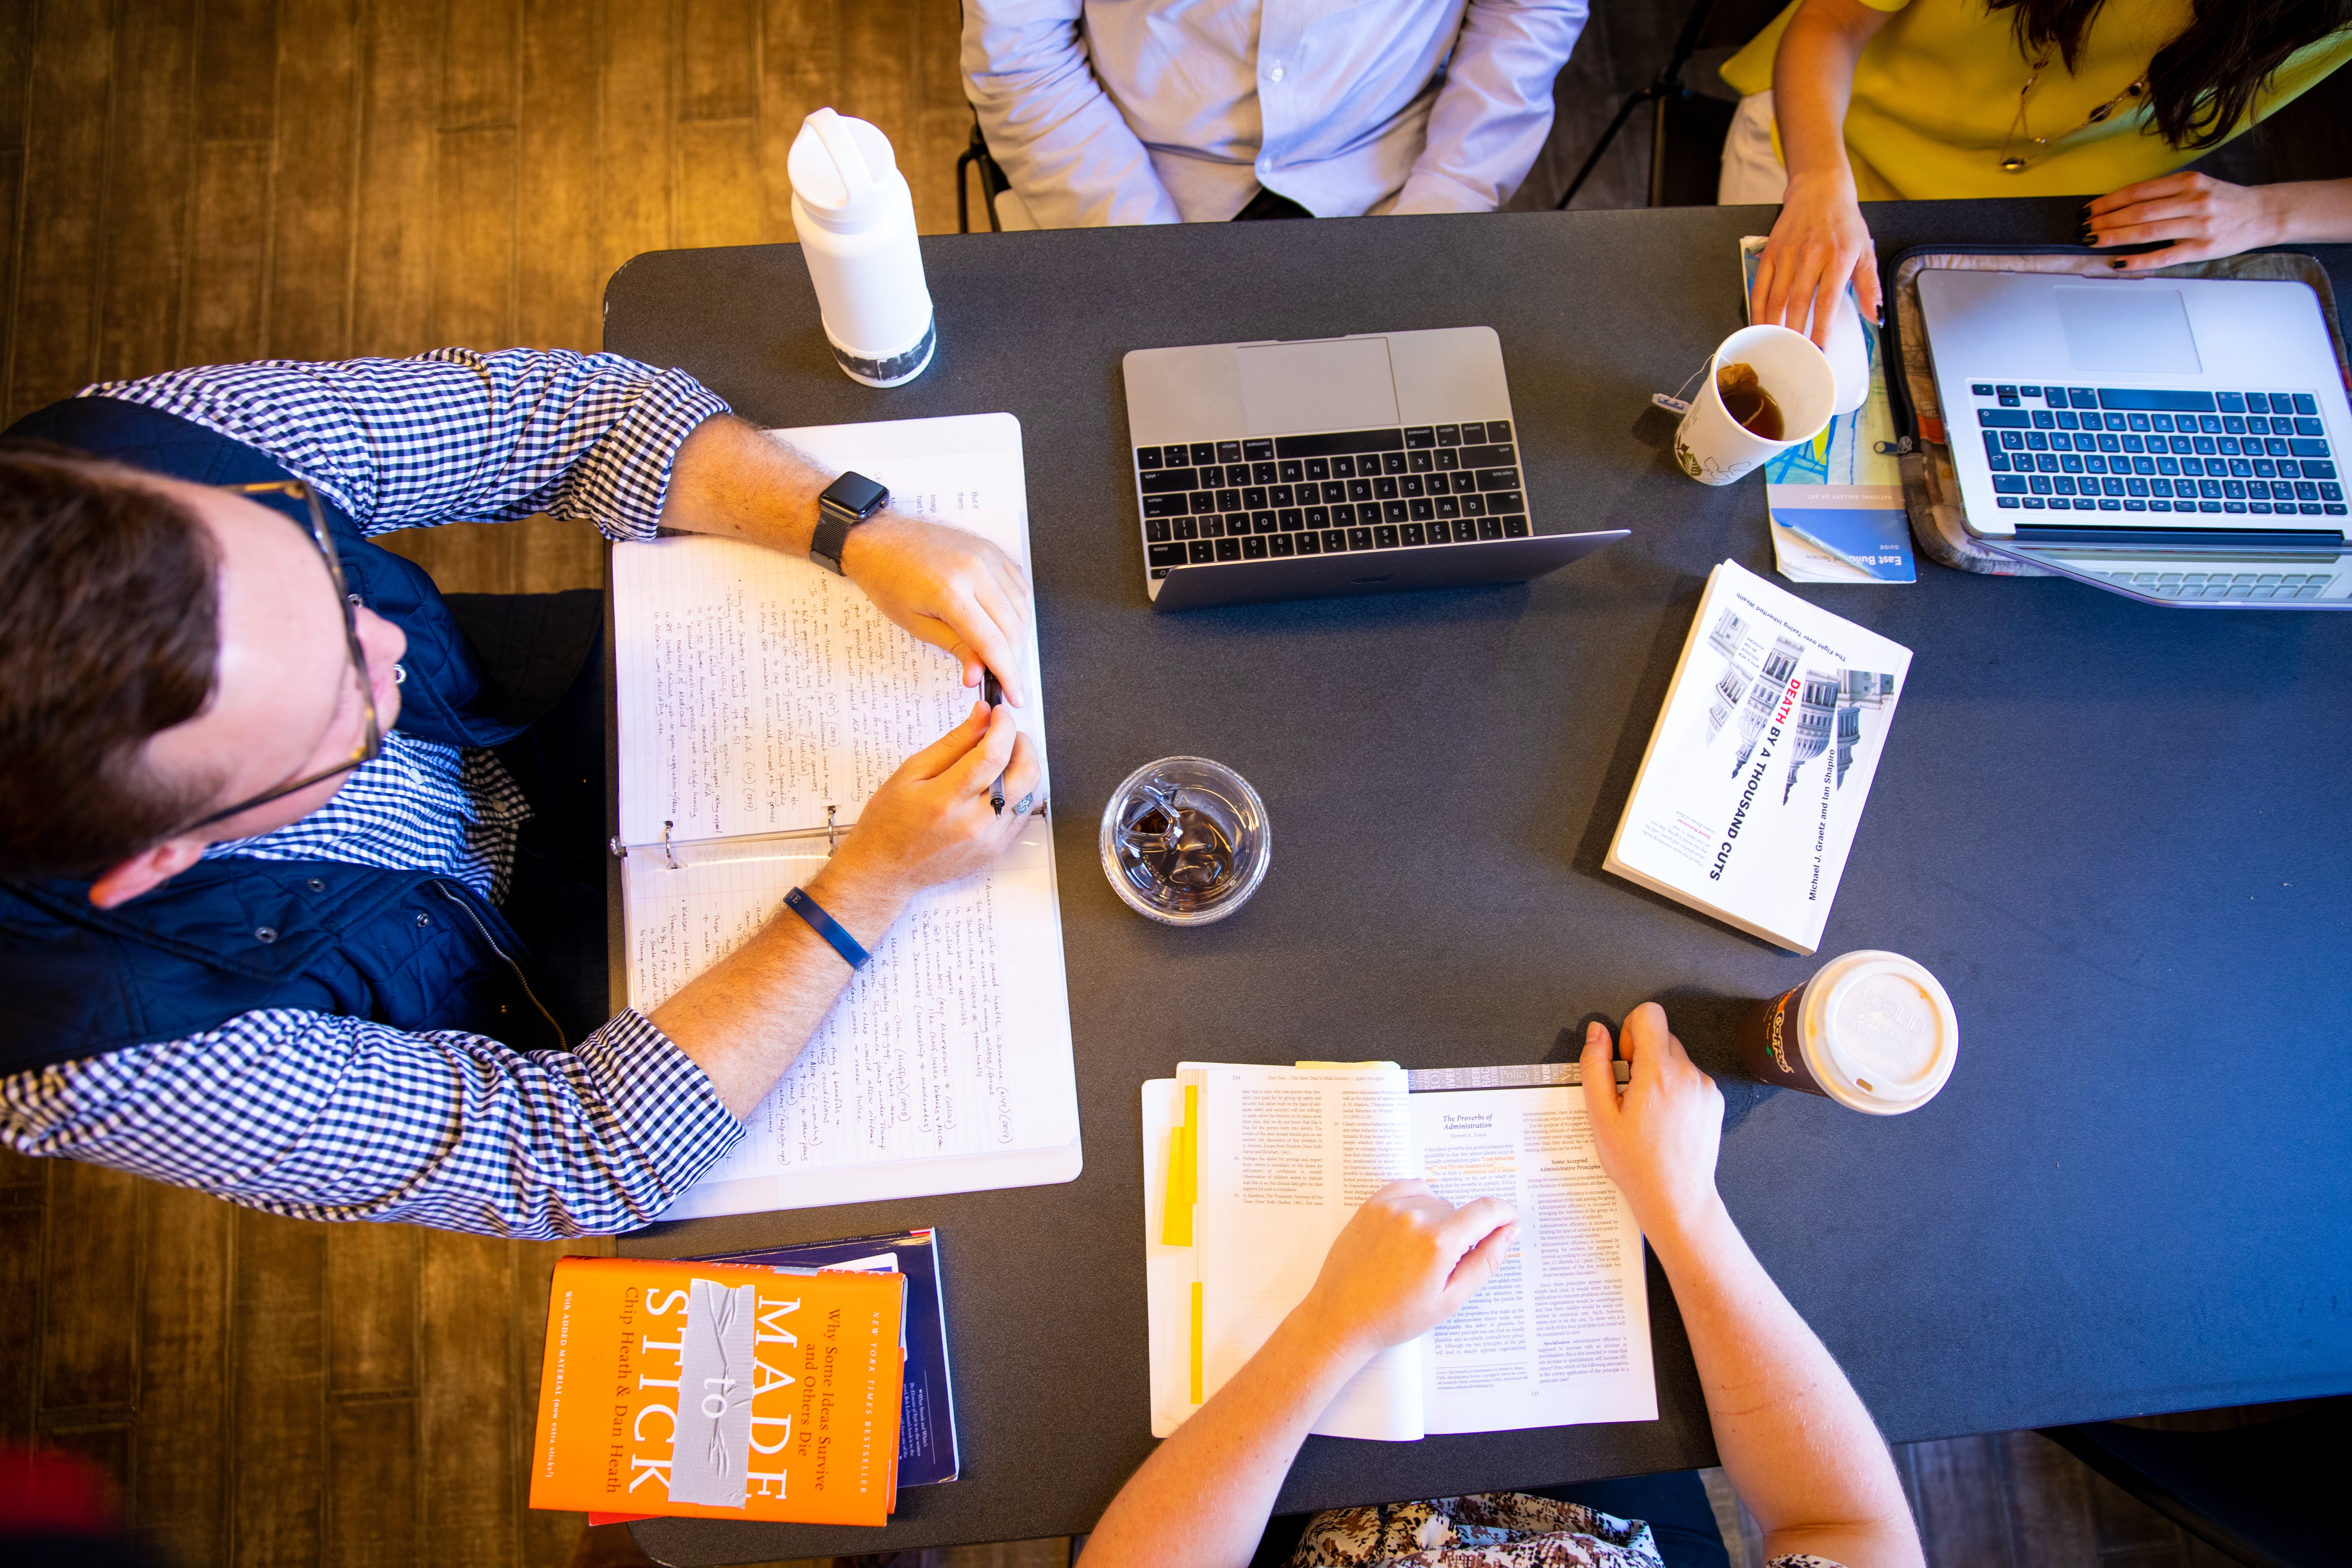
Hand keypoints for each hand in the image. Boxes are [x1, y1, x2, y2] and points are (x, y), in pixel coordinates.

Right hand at [822, 700, 1039, 904]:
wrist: (885, 870)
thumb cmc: (890, 822)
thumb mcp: (912, 772)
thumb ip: (953, 742)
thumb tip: (983, 715)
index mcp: (946, 799)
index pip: (992, 754)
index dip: (1003, 726)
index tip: (999, 714)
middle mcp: (973, 823)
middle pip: (1023, 774)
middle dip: (1021, 743)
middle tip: (1005, 733)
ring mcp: (989, 840)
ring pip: (1029, 794)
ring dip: (1023, 767)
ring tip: (1000, 759)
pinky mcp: (996, 851)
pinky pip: (1022, 814)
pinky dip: (1019, 792)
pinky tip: (998, 785)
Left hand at [841, 514, 1033, 704]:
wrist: (880, 539)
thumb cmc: (889, 579)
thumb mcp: (916, 623)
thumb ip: (954, 647)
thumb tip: (978, 674)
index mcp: (951, 590)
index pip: (993, 643)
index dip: (1008, 675)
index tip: (1015, 696)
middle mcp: (975, 570)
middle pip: (1013, 627)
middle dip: (1013, 660)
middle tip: (1003, 678)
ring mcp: (987, 557)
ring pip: (1022, 608)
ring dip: (1018, 638)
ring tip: (1002, 654)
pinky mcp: (992, 550)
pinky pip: (1020, 587)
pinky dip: (1019, 611)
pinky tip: (1007, 625)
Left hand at [1288, 1179, 1515, 1365]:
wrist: (1341, 1317)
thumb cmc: (1395, 1317)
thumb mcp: (1450, 1299)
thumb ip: (1485, 1261)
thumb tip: (1509, 1231)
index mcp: (1438, 1243)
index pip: (1486, 1210)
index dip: (1505, 1214)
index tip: (1510, 1221)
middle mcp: (1415, 1217)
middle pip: (1459, 1212)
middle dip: (1461, 1234)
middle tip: (1441, 1267)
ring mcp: (1390, 1207)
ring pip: (1435, 1201)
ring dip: (1437, 1220)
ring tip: (1419, 1256)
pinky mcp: (1371, 1204)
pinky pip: (1410, 1189)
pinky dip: (1418, 1204)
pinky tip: (1410, 1230)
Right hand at [1582, 1004, 1725, 1237]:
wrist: (1676, 1199)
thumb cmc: (1636, 1163)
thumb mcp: (1600, 1116)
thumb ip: (1595, 1066)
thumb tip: (1597, 1032)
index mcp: (1659, 1072)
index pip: (1649, 1014)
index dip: (1630, 1031)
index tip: (1625, 1062)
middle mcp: (1689, 1074)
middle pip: (1662, 1037)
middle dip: (1643, 1057)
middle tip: (1631, 1095)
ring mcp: (1706, 1088)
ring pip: (1676, 1060)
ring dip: (1660, 1075)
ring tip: (1649, 1114)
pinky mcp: (1715, 1102)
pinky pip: (1691, 1080)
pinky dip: (1676, 1091)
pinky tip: (1666, 1122)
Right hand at [1752, 172, 1881, 348]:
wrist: (1820, 189)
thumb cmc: (1843, 221)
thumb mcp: (1865, 250)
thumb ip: (1870, 285)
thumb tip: (1875, 314)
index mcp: (1838, 257)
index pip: (1827, 301)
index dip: (1821, 329)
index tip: (1819, 350)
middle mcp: (1811, 255)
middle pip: (1798, 303)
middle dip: (1795, 333)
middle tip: (1795, 355)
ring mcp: (1788, 253)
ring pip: (1777, 298)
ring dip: (1775, 325)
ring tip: (1776, 345)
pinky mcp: (1771, 251)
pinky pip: (1760, 286)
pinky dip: (1758, 308)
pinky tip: (1760, 324)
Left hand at [2085, 173, 2282, 270]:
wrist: (2263, 214)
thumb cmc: (2224, 201)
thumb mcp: (2196, 186)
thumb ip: (2165, 192)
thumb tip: (2123, 204)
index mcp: (2188, 182)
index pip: (2138, 191)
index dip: (2108, 201)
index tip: (2088, 209)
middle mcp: (2192, 200)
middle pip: (2138, 211)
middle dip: (2105, 220)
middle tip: (2083, 227)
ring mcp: (2198, 225)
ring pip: (2147, 232)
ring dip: (2115, 237)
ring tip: (2093, 240)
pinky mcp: (2202, 248)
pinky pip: (2163, 256)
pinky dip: (2139, 260)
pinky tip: (2119, 262)